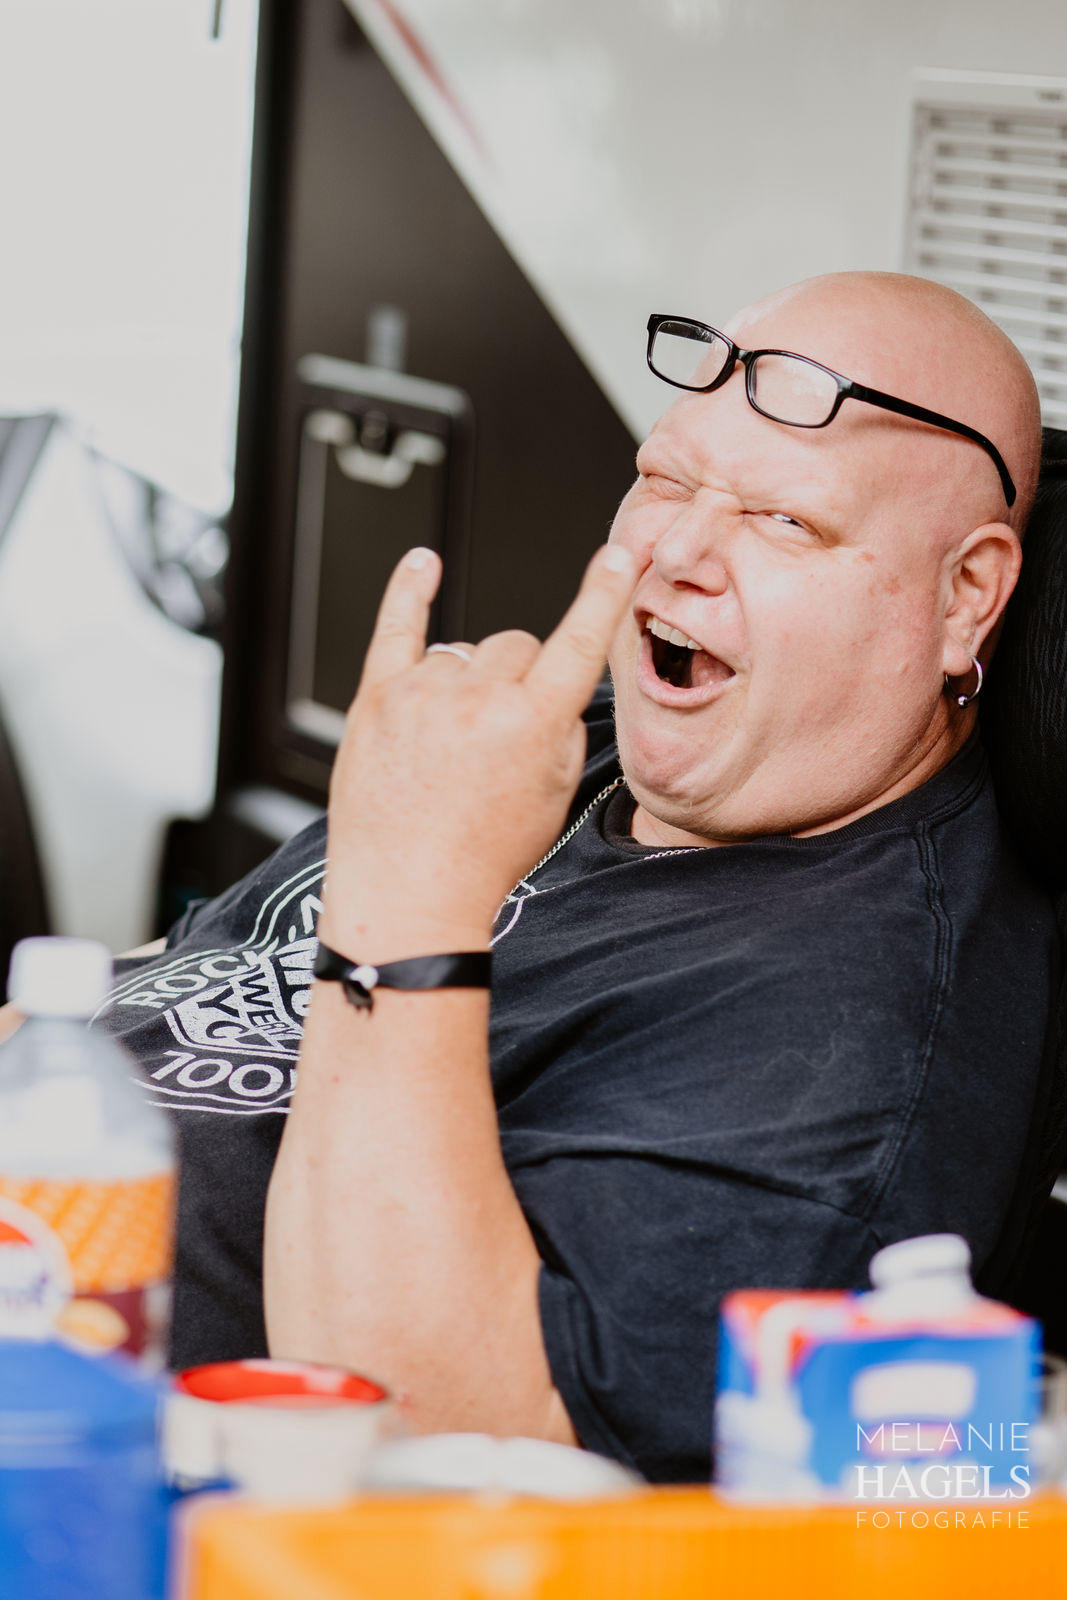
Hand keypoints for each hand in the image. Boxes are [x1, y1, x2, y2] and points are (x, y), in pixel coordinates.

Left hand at [319, 543, 636, 958]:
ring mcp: (421, 693)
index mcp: (533, 723)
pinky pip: (395, 627)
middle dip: (515, 678)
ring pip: (462, 652)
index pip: (579, 641)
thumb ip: (560, 727)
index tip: (618, 556)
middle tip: (496, 735)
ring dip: (465, 681)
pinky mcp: (374, 698)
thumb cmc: (481, 856)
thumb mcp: (553, 796)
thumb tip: (550, 683)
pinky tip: (421, 566)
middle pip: (514, 644)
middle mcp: (477, 698)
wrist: (406, 894)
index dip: (603, 594)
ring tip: (450, 744)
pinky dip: (408, 591)